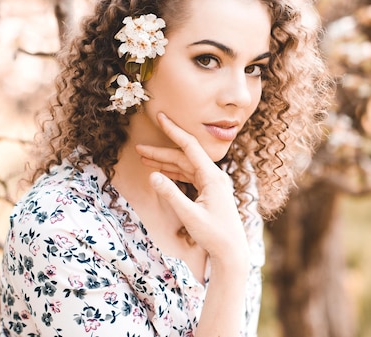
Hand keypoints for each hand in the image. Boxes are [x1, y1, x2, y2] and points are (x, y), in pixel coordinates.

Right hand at [135, 113, 249, 269]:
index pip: (190, 147)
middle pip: (184, 157)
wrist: (231, 252)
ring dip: (165, 162)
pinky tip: (159, 172)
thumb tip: (152, 175)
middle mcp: (214, 176)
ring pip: (185, 166)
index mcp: (212, 177)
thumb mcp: (189, 215)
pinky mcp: (209, 191)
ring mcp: (212, 183)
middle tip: (139, 148)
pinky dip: (173, 173)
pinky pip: (188, 176)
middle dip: (161, 152)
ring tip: (143, 158)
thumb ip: (171, 194)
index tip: (161, 117)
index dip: (173, 131)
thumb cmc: (214, 235)